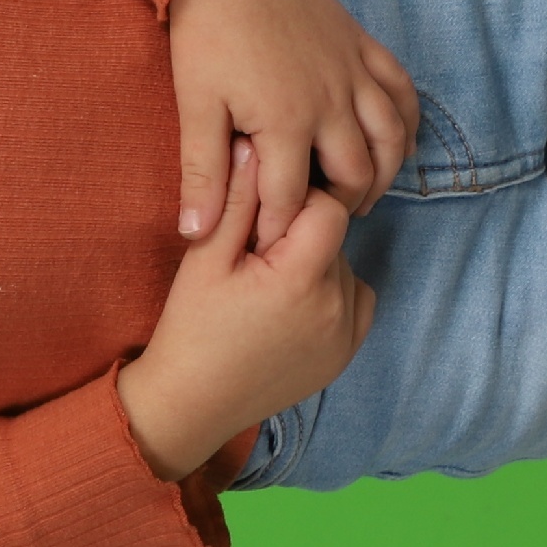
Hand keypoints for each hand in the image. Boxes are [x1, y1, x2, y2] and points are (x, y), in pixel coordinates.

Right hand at [117, 145, 377, 480]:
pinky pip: (354, 297)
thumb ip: (235, 200)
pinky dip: (330, 292)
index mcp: (302, 278)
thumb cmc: (192, 328)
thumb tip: (252, 144)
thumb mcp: (204, 258)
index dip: (291, 203)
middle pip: (335, 235)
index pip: (326, 205)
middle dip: (299, 233)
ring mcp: (348, 333)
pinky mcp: (348, 352)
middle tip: (253, 259)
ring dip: (314, 262)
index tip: (256, 224)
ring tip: (267, 287)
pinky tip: (289, 305)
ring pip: (343, 264)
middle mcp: (338, 305)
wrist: (193, 403)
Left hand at [167, 0, 417, 249]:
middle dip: (337, 206)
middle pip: (355, 175)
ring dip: (382, 173)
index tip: (267, 247)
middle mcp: (332, 101)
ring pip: (392, 138)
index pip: (292, 199)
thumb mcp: (195, 106)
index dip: (279, 230)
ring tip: (359, 196)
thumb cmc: (205, 33)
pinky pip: (402, 91)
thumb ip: (201, 174)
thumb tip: (195, 234)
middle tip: (314, 220)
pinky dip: (406, 122)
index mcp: (286, 121)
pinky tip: (395, 143)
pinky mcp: (362, 45)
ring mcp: (354, 71)